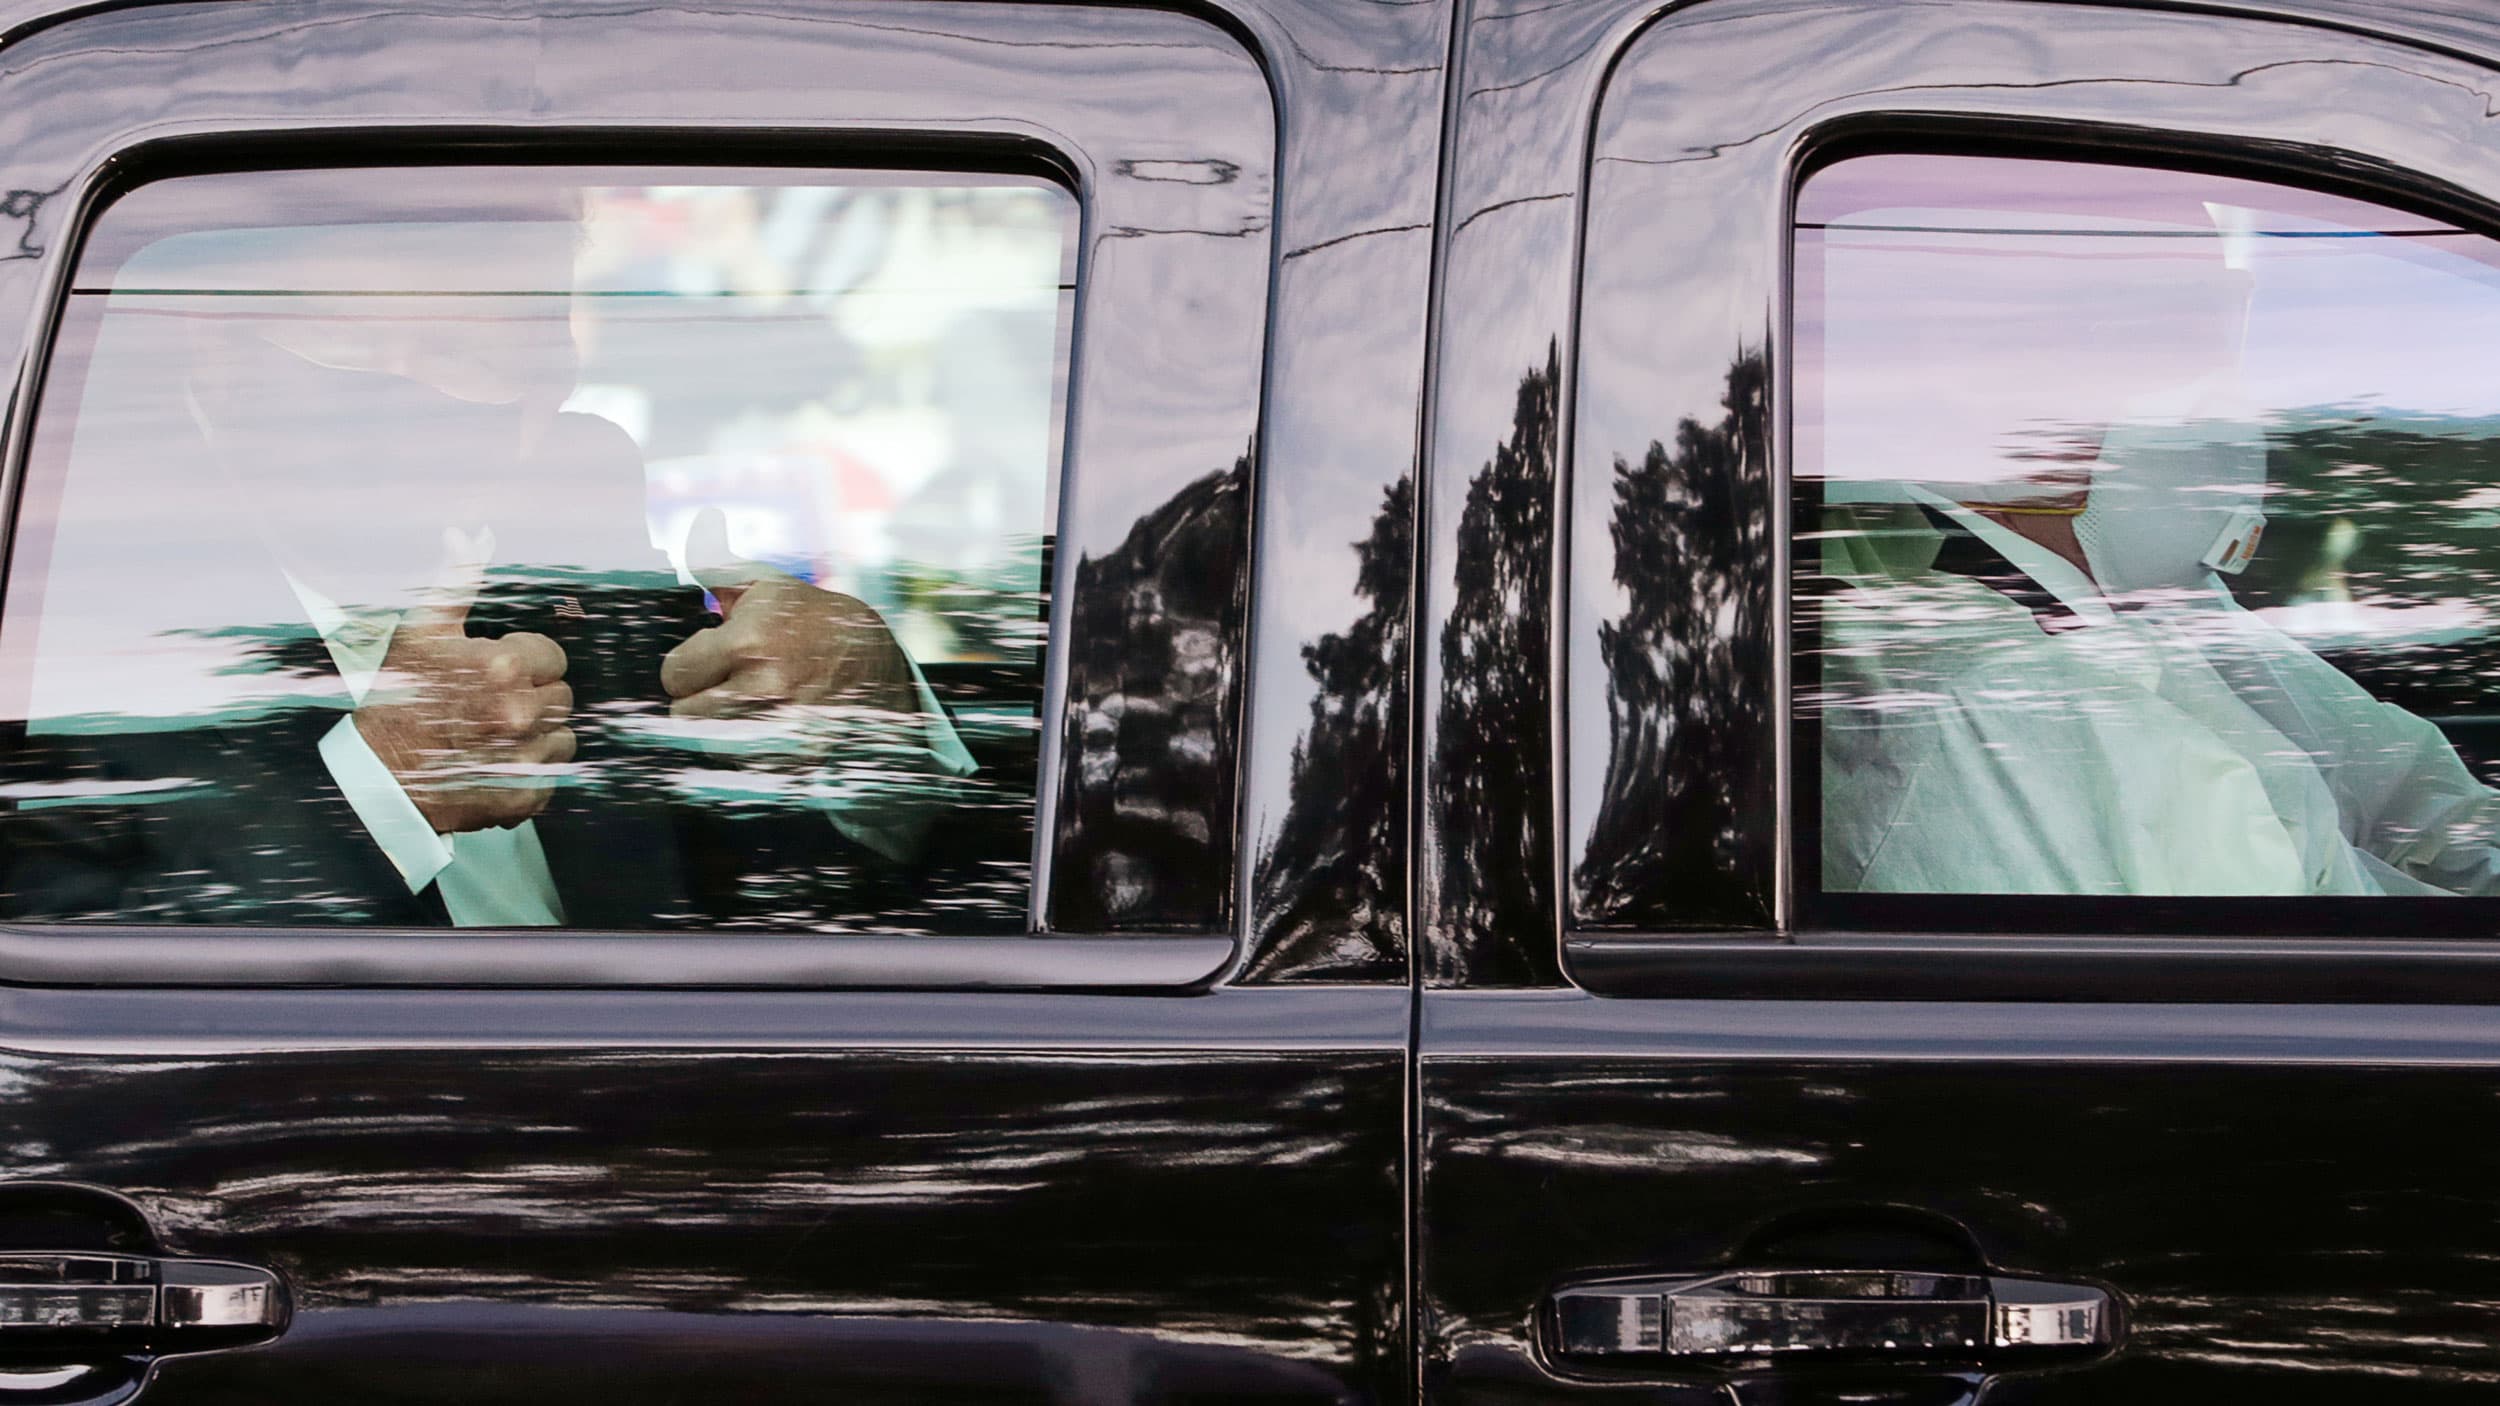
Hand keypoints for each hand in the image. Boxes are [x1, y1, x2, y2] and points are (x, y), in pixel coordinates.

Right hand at [352, 528, 575, 833]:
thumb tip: (468, 533)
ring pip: (564, 736)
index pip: (553, 658)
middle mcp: (519, 713)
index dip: (525, 662)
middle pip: (561, 696)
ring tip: (494, 734)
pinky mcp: (523, 796)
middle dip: (532, 695)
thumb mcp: (420, 632)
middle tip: (491, 704)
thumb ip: (455, 582)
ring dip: (538, 734)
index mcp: (501, 667)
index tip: (495, 673)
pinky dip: (530, 771)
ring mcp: (522, 758)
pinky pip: (552, 776)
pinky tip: (494, 763)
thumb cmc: (394, 698)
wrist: (371, 777)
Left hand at [658, 509, 915, 748]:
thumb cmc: (810, 618)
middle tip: (723, 684)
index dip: (685, 667)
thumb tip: (687, 556)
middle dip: (698, 699)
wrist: (873, 659)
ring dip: (719, 726)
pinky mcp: (797, 755)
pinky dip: (748, 748)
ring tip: (746, 703)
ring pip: (710, 743)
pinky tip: (767, 723)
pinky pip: (744, 763)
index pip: (675, 674)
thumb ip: (716, 573)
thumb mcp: (766, 586)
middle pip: (685, 716)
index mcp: (750, 641)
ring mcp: (783, 726)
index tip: (704, 663)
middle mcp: (764, 687)